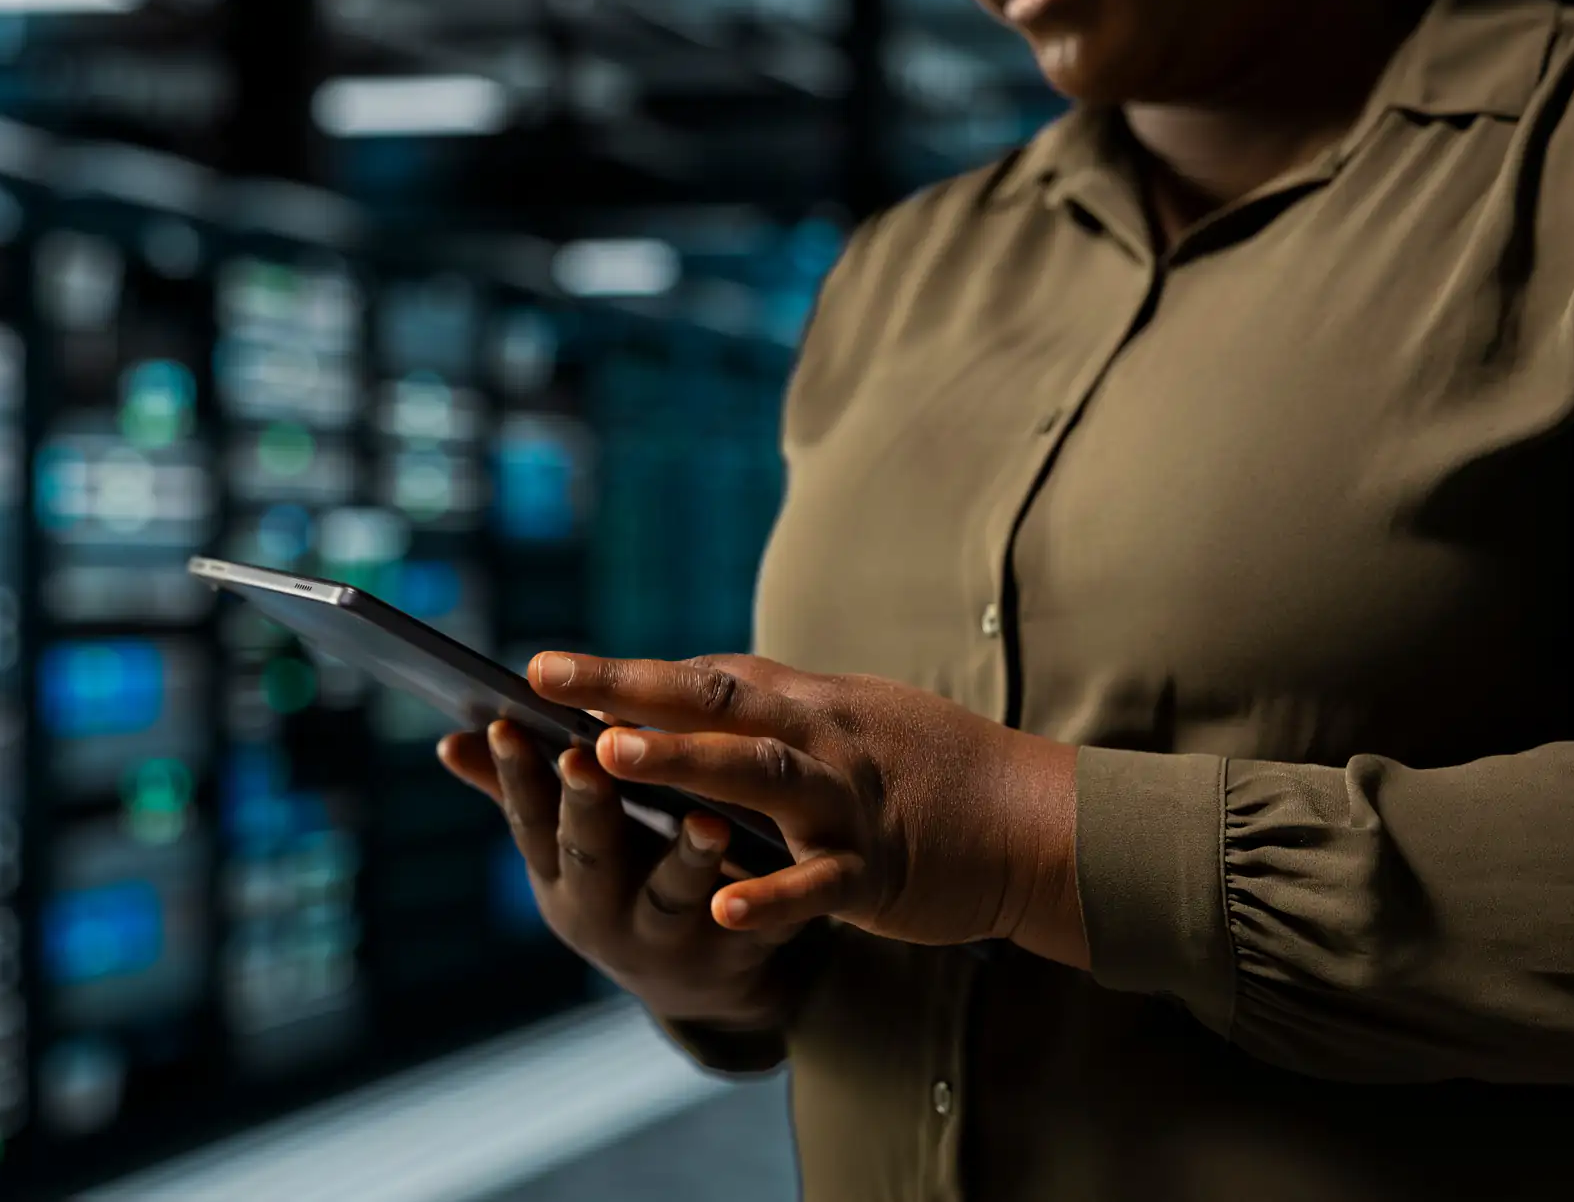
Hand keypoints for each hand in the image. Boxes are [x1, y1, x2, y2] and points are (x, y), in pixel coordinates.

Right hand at [438, 718, 808, 1029]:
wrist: (702, 982)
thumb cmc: (623, 881)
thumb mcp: (567, 850)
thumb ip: (518, 794)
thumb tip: (451, 741)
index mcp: (560, 875)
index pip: (530, 819)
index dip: (516, 777)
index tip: (509, 725)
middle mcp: (604, 913)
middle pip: (592, 857)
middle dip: (587, 808)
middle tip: (586, 758)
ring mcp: (669, 940)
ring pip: (674, 899)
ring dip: (687, 861)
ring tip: (705, 820)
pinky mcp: (736, 955)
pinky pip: (749, 934)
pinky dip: (758, 912)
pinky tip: (767, 887)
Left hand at [525, 652, 1085, 956]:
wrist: (1030, 820)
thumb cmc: (925, 765)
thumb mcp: (846, 717)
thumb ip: (768, 710)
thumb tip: (676, 695)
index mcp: (806, 703)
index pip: (702, 679)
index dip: (623, 674)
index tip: (543, 670)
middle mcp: (820, 740)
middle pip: (715, 707)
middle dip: (630, 695)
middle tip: (552, 686)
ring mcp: (846, 803)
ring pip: (757, 775)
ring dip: (683, 762)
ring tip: (611, 756)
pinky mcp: (874, 870)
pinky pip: (816, 882)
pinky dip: (770, 891)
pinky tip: (720, 903)